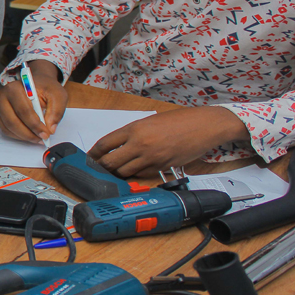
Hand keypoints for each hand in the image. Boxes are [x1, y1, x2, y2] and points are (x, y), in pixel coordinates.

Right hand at [0, 60, 68, 143]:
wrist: (35, 84)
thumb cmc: (45, 88)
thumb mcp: (58, 95)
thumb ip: (56, 111)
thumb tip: (50, 129)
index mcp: (15, 88)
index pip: (23, 110)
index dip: (35, 125)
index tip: (46, 134)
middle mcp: (2, 96)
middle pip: (12, 121)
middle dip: (28, 134)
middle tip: (41, 139)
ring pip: (8, 128)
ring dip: (23, 137)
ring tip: (37, 138)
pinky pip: (5, 130)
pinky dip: (17, 136)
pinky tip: (29, 135)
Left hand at [89, 107, 250, 176]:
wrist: (204, 126)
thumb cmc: (180, 120)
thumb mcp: (151, 121)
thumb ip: (133, 133)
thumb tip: (117, 145)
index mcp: (134, 129)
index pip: (104, 144)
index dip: (94, 153)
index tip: (90, 157)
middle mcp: (140, 144)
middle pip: (110, 163)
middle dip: (102, 167)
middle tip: (98, 168)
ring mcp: (151, 158)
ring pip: (124, 172)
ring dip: (118, 173)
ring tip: (115, 171)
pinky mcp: (162, 168)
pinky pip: (141, 175)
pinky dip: (135, 174)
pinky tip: (135, 171)